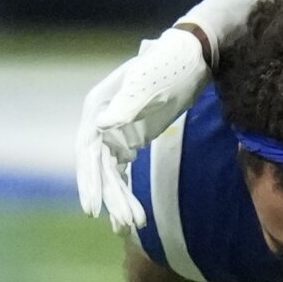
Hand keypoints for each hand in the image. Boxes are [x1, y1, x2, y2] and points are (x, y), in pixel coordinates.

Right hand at [73, 27, 208, 231]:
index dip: (89, 182)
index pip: (88, 153)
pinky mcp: (132, 138)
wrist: (195, 55)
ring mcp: (116, 131)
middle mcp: (101, 122)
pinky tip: (133, 214)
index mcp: (98, 107)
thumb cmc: (170, 63)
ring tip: (133, 226)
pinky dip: (127, 191)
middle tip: (122, 226)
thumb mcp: (149, 82)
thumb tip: (102, 126)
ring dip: (121, 199)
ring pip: (112, 174)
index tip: (93, 210)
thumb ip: (127, 104)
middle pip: (100, 168)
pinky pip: (124, 171)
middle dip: (110, 198)